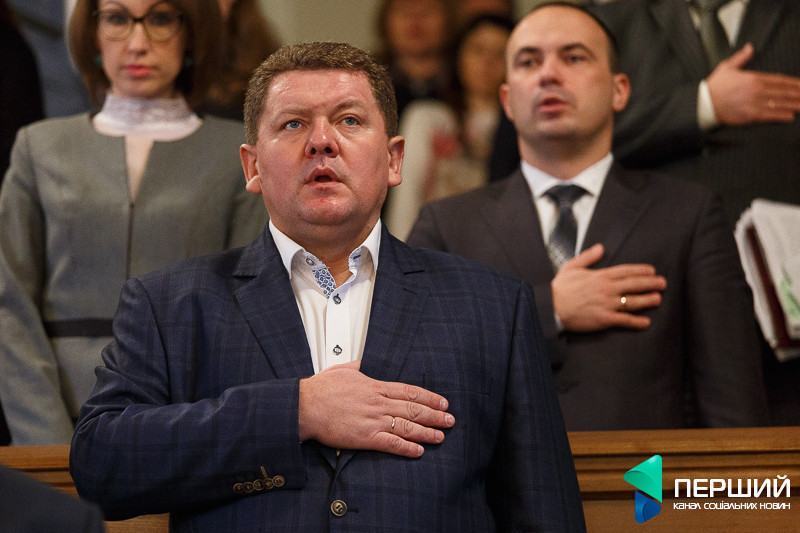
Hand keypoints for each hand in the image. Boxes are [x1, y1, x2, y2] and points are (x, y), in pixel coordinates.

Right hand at [298, 360, 454, 457]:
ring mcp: (373, 420)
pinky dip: (407, 447)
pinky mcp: (365, 437)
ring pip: (407, 426)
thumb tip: (363, 362)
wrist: (305, 406)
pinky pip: (391, 443)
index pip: (409, 392)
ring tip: (441, 437)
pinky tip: (419, 451)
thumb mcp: (342, 370)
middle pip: (413, 409)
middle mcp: (378, 402)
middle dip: (435, 415)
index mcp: (374, 386)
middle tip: (450, 420)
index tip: (442, 402)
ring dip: (427, 432)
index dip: (429, 398)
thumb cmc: (320, 389)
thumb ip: (357, 366)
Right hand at [552, 244, 665, 331]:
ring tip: (658, 298)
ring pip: (632, 301)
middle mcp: (606, 289)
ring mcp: (606, 304)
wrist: (550, 307)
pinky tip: (646, 322)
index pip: (626, 271)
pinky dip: (636, 321)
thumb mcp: (571, 267)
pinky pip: (624, 320)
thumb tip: (601, 247)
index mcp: (600, 276)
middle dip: (650, 283)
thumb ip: (588, 257)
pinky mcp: (603, 319)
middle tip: (663, 283)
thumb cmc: (559, 288)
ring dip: (647, 300)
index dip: (641, 270)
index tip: (652, 271)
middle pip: (633, 284)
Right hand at [706, 43, 799, 125]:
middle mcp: (757, 90)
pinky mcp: (750, 115)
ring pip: (779, 104)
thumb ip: (741, 58)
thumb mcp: (726, 67)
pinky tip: (790, 116)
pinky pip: (770, 116)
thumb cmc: (714, 86)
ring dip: (793, 105)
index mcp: (753, 78)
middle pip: (783, 92)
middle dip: (797, 94)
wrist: (704, 103)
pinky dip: (781, 116)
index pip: (779, 80)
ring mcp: (755, 103)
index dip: (793, 83)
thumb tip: (750, 48)